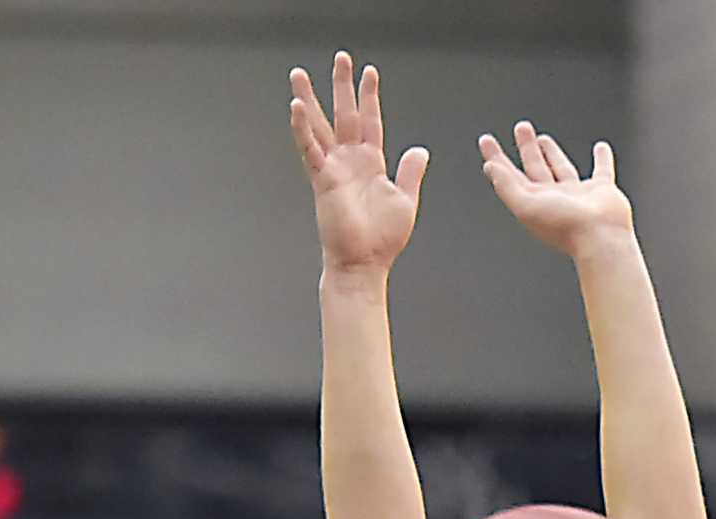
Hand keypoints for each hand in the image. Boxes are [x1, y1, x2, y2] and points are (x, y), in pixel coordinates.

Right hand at [290, 52, 428, 277]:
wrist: (365, 264)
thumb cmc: (382, 240)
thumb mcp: (405, 199)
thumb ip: (410, 172)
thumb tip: (420, 150)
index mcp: (370, 164)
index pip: (370, 121)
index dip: (369, 96)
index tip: (369, 72)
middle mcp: (350, 162)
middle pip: (343, 114)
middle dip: (341, 86)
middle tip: (340, 58)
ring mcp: (334, 169)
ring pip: (320, 126)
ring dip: (310, 100)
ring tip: (299, 76)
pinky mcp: (322, 180)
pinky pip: (310, 149)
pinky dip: (302, 129)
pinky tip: (295, 108)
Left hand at [479, 126, 631, 258]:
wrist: (600, 237)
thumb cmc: (564, 226)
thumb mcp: (526, 206)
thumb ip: (507, 187)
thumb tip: (491, 167)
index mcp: (533, 202)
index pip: (509, 176)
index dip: (496, 158)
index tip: (486, 140)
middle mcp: (553, 198)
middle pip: (535, 168)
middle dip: (526, 148)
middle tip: (521, 128)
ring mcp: (577, 195)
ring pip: (560, 168)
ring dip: (552, 153)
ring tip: (542, 139)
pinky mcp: (602, 190)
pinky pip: (602, 169)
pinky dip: (602, 159)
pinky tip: (600, 148)